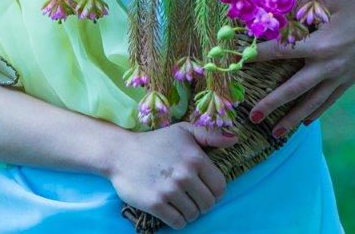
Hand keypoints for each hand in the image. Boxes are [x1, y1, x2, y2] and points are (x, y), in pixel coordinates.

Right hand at [106, 122, 236, 228]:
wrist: (120, 153)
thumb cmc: (155, 142)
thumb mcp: (183, 131)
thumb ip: (210, 135)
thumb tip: (234, 139)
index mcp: (195, 157)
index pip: (220, 187)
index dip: (214, 191)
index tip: (203, 188)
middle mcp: (184, 174)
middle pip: (208, 203)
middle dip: (202, 203)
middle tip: (190, 196)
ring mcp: (169, 190)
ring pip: (194, 214)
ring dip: (189, 212)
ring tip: (179, 201)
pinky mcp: (155, 203)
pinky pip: (178, 222)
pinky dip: (178, 220)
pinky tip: (171, 209)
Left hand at [246, 0, 354, 136]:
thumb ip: (300, 2)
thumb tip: (274, 2)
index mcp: (320, 44)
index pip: (282, 52)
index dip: (259, 55)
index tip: (241, 62)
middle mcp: (328, 65)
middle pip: (294, 88)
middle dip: (272, 103)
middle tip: (253, 116)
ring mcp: (339, 76)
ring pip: (311, 102)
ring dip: (292, 118)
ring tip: (275, 133)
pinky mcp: (348, 81)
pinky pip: (329, 101)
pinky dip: (315, 112)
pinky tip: (303, 123)